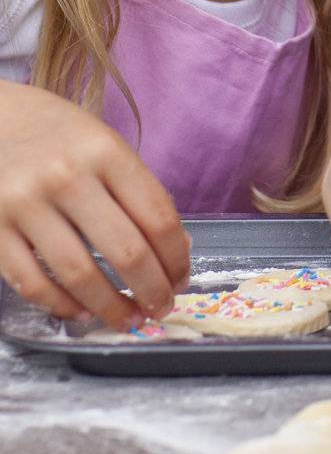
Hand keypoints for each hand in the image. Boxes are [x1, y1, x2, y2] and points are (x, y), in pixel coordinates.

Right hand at [0, 83, 189, 330]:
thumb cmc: (55, 133)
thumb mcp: (103, 144)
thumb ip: (135, 190)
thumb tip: (175, 249)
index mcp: (106, 152)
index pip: (158, 217)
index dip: (176, 257)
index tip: (182, 279)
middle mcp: (68, 177)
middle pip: (126, 251)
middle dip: (151, 290)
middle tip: (161, 309)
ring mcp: (26, 204)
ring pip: (79, 275)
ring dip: (109, 307)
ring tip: (127, 320)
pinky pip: (31, 281)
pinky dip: (60, 304)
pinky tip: (79, 311)